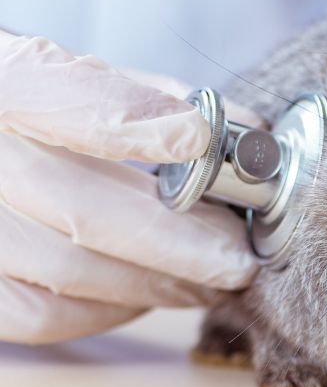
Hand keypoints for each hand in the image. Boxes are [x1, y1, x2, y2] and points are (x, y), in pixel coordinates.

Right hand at [0, 31, 257, 343]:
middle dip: (179, 240)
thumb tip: (244, 128)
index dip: (131, 120)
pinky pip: (38, 314)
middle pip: (82, 207)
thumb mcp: (66, 73)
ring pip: (68, 271)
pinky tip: (146, 294)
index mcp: (4, 82)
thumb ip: (144, 91)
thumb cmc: (26, 106)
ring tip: (209, 282)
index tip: (199, 137)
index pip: (61, 94)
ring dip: (156, 283)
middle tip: (238, 256)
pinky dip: (106, 309)